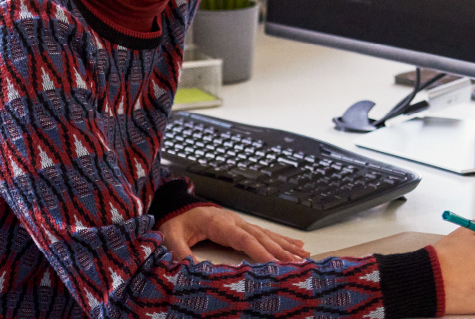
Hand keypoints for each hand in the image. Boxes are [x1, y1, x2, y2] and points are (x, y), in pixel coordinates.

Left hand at [157, 206, 308, 262]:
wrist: (175, 206)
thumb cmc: (174, 221)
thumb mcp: (171, 236)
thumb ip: (180, 251)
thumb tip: (192, 268)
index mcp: (218, 223)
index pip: (244, 239)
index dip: (261, 251)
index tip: (276, 264)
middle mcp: (232, 221)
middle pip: (260, 237)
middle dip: (280, 251)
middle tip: (298, 263)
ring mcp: (238, 222)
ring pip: (266, 234)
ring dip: (285, 245)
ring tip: (303, 255)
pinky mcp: (239, 225)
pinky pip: (263, 233)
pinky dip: (281, 239)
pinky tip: (295, 244)